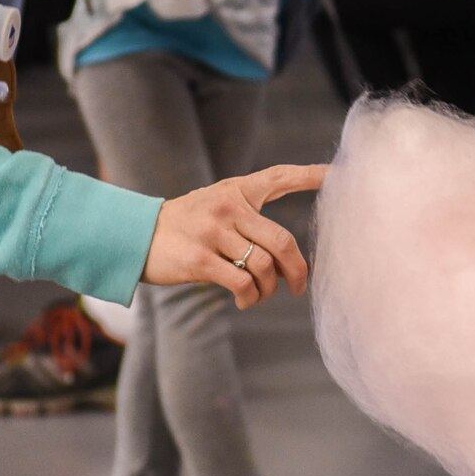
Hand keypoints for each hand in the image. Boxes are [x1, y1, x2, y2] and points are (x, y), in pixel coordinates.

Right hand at [144, 162, 325, 307]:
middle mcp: (228, 206)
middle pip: (282, 241)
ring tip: (258, 296)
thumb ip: (250, 223)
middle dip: (298, 270)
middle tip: (300, 286)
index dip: (312, 176)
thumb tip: (289, 264)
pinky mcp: (200, 259)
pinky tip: (244, 301)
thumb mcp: (216, 209)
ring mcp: (213, 232)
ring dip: (268, 290)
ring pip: (264, 267)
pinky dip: (250, 298)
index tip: (339, 174)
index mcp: (236, 190)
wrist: (135, 236)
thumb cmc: (184, 228)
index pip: (281, 176)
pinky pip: (242, 283)